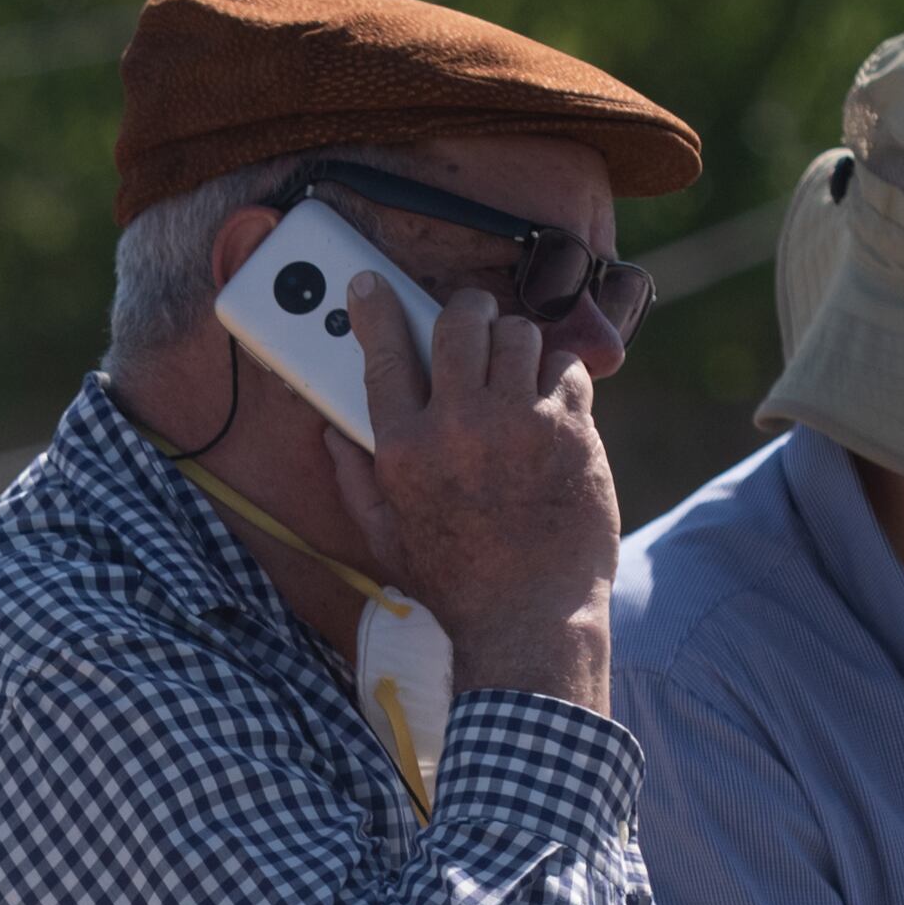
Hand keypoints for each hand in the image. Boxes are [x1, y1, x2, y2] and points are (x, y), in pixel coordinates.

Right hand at [325, 278, 617, 712]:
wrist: (529, 619)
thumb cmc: (456, 583)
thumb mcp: (385, 538)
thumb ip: (354, 480)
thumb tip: (332, 434)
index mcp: (404, 449)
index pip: (383, 353)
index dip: (375, 308)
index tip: (372, 285)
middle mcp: (459, 426)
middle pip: (458, 321)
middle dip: (462, 310)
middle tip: (466, 320)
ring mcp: (519, 424)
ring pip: (517, 334)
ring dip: (514, 343)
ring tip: (512, 370)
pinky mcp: (571, 432)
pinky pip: (565, 367)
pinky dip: (557, 376)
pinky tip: (548, 403)